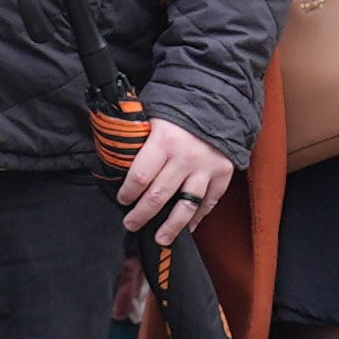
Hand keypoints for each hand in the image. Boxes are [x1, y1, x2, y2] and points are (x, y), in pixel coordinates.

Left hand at [120, 119, 237, 239]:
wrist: (218, 100)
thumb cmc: (178, 109)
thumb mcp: (153, 117)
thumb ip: (139, 139)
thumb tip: (115, 159)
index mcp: (164, 141)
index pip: (139, 177)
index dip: (127, 193)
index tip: (122, 200)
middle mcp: (185, 158)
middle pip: (159, 196)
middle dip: (141, 215)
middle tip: (131, 224)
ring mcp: (206, 168)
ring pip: (186, 206)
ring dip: (171, 226)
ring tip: (160, 238)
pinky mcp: (223, 174)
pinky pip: (208, 203)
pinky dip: (198, 217)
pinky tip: (188, 228)